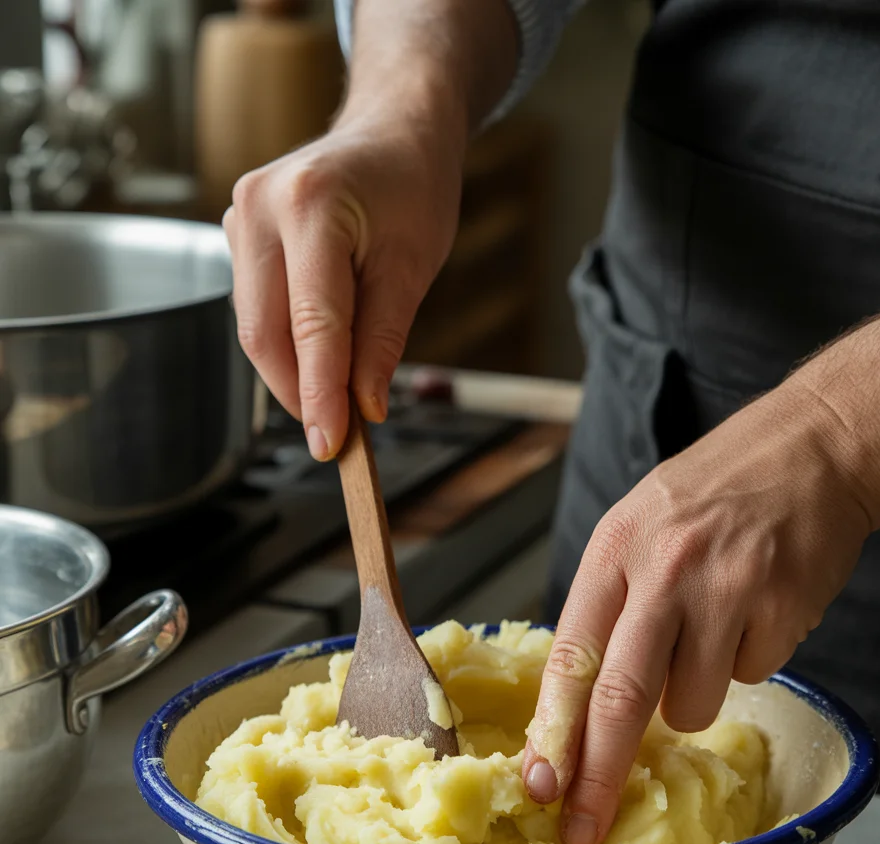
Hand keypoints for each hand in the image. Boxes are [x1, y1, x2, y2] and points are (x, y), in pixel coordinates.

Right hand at [223, 114, 463, 458]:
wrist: (391, 129)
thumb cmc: (411, 189)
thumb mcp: (412, 268)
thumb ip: (382, 341)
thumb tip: (361, 407)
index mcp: (312, 208)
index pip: (312, 324)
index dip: (319, 394)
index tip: (330, 445)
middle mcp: (260, 207)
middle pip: (265, 333)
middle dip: (299, 392)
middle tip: (334, 434)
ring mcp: (239, 216)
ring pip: (255, 327)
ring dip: (293, 370)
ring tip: (337, 392)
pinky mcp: (235, 231)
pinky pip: (254, 308)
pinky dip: (286, 342)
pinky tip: (317, 352)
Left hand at [523, 374, 873, 843]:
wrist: (809, 447)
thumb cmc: (712, 493)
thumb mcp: (635, 529)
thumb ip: (608, 606)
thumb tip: (580, 701)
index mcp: (614, 551)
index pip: (570, 656)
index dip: (553, 730)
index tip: (540, 782)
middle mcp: (664, 571)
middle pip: (621, 698)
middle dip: (598, 774)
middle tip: (584, 825)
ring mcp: (726, 590)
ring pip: (691, 703)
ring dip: (692, 694)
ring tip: (709, 631)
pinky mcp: (781, 608)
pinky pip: (751, 676)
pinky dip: (747, 660)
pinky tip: (753, 610)